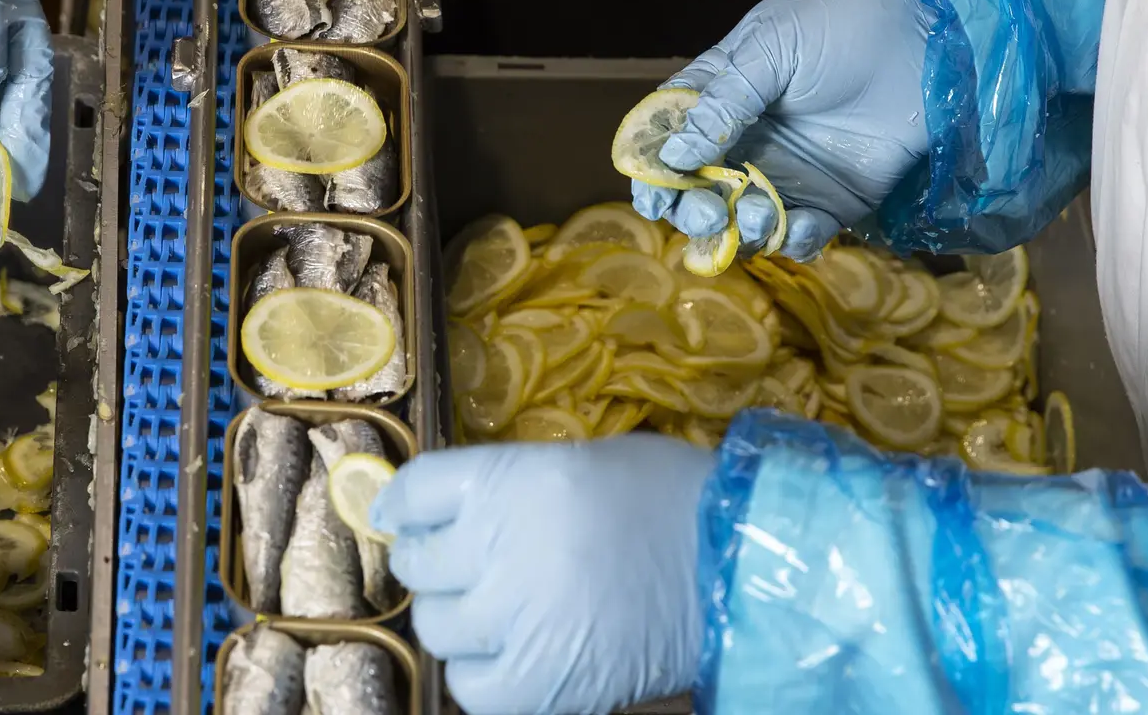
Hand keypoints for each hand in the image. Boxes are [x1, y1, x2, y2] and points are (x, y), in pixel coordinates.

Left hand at [372, 436, 711, 714]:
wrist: (742, 567)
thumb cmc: (667, 498)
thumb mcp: (577, 462)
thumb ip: (506, 487)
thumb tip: (443, 514)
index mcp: (507, 481)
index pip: (414, 492)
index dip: (405, 506)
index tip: (407, 516)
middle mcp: (498, 548)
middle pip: (418, 562)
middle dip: (438, 563)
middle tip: (471, 567)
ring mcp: (514, 621)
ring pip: (437, 626)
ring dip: (459, 619)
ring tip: (500, 612)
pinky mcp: (538, 684)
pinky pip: (470, 686)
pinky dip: (483, 674)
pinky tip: (513, 655)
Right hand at [631, 0, 930, 259]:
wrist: (928, 37)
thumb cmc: (843, 24)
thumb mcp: (770, 48)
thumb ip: (724, 101)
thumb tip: (675, 155)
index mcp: (721, 95)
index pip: (670, 138)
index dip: (653, 170)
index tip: (650, 196)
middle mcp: (748, 139)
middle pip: (699, 188)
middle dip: (692, 209)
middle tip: (704, 213)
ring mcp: (789, 172)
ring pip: (742, 218)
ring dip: (737, 228)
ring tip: (754, 214)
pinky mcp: (833, 199)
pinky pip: (798, 233)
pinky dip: (789, 240)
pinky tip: (793, 228)